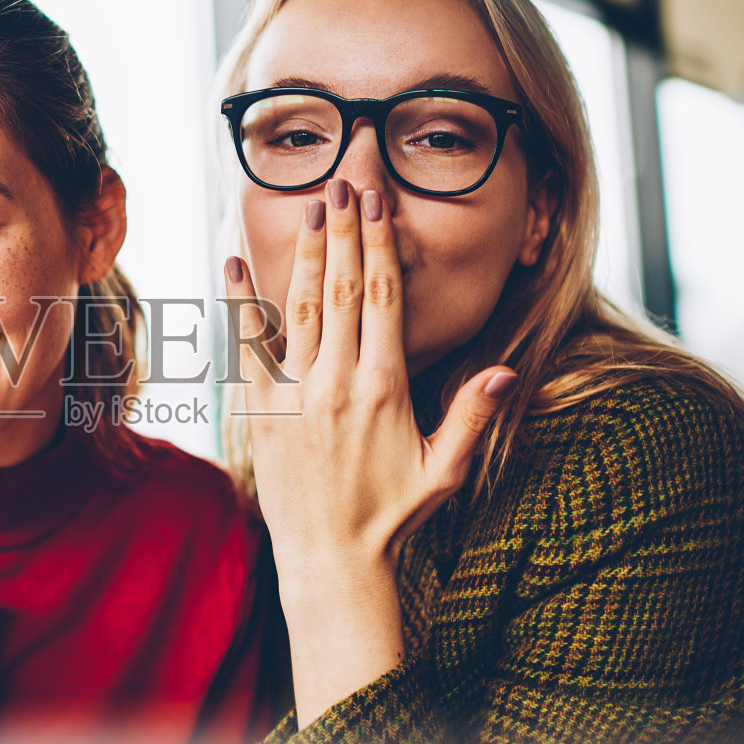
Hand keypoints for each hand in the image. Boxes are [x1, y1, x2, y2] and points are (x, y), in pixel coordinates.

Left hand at [224, 179, 513, 724]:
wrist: (332, 561)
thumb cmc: (392, 514)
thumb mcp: (444, 468)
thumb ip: (472, 415)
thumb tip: (511, 373)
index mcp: (385, 387)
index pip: (383, 298)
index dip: (379, 243)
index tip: (378, 203)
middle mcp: (337, 383)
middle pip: (342, 289)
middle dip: (343, 231)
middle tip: (343, 182)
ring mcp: (294, 396)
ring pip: (298, 307)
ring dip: (304, 253)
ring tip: (309, 205)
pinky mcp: (259, 412)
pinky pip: (247, 347)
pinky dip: (239, 302)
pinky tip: (232, 262)